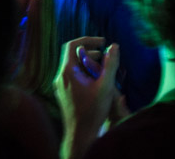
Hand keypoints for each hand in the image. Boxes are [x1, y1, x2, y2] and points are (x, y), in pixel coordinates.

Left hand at [55, 37, 120, 158]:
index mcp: (68, 72)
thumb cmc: (92, 111)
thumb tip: (114, 46)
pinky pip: (72, 76)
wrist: (80, 135)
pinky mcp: (63, 94)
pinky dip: (84, 72)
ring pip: (72, 66)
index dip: (88, 40)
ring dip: (87, 63)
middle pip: (72, 54)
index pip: (72, 45)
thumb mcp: (106, 85)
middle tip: (105, 55)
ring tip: (103, 69)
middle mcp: (60, 77)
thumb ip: (110, 64)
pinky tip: (96, 82)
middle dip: (90, 52)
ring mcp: (60, 86)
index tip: (102, 42)